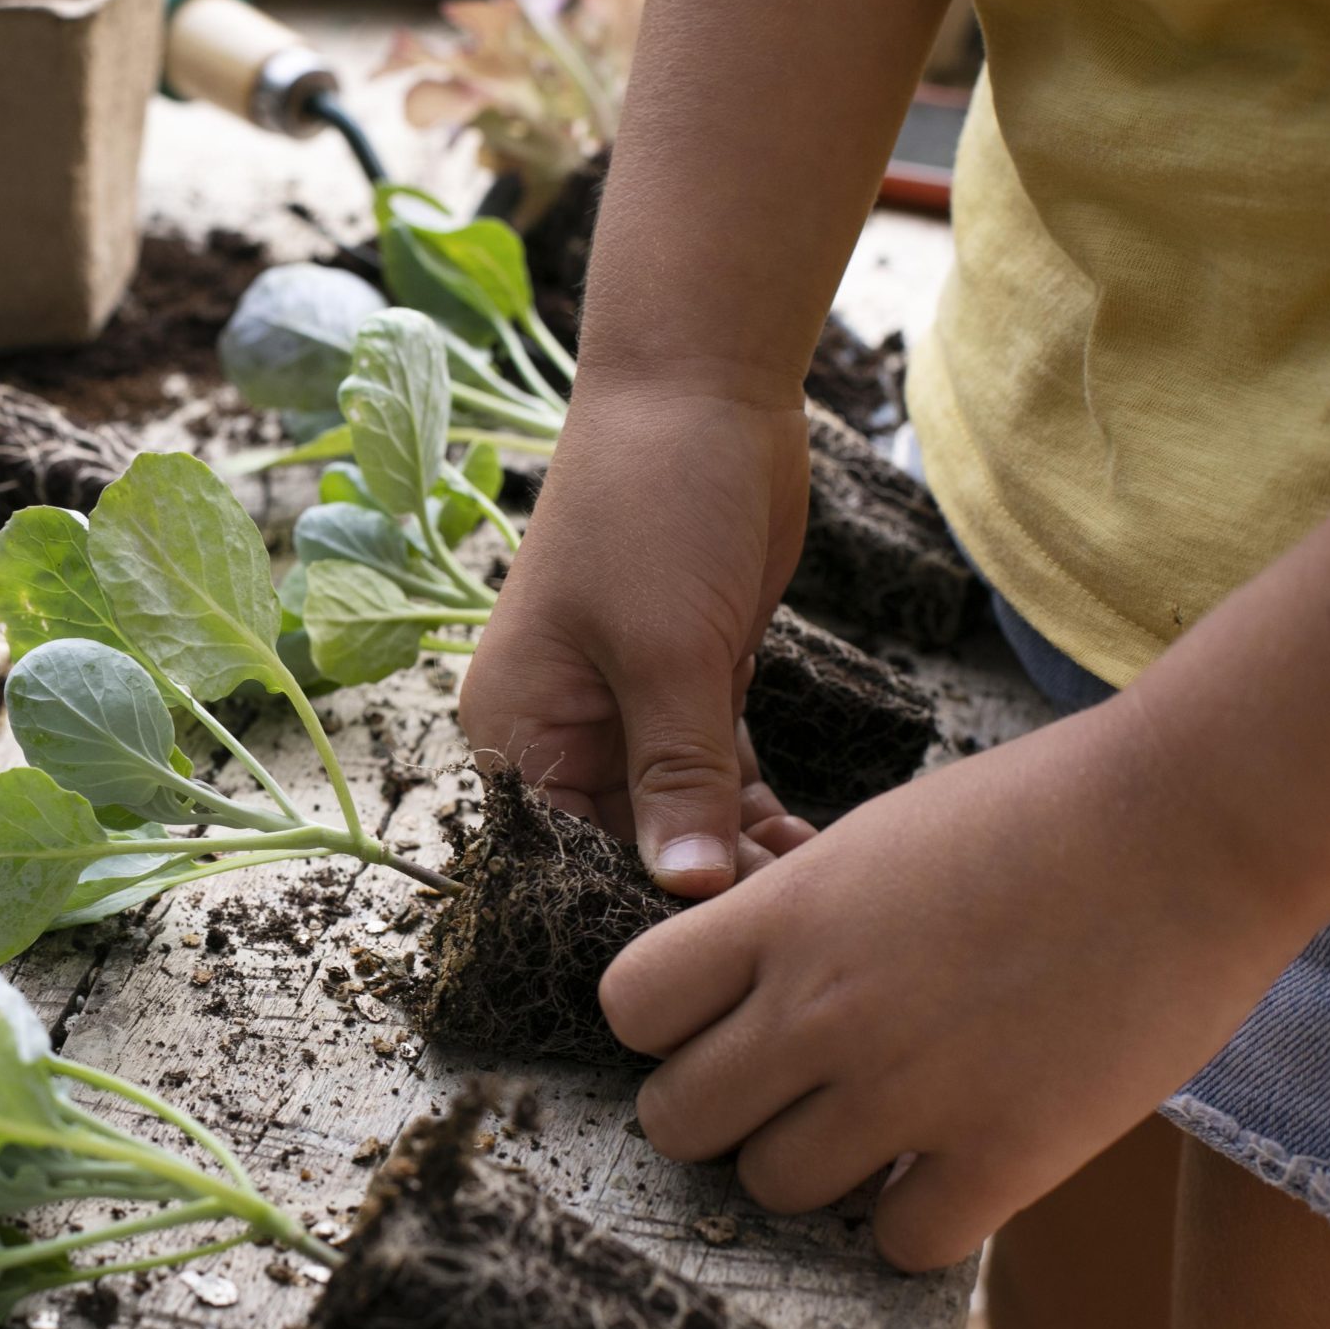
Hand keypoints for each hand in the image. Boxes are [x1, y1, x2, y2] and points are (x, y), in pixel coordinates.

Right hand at [460, 379, 813, 894]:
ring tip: (813, 887)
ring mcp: (624, 704)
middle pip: (624, 840)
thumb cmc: (654, 507)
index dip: (641, 898)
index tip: (722, 941)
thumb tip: (688, 893)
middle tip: (788, 920)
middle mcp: (559, 726)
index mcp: (516, 725)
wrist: (702, 388)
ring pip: (678, 811)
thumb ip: (678, 779)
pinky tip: (804, 841)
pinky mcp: (685, 681)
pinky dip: (752, 806)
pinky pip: (713, 771)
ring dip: (739, 850)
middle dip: (701, 880)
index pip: (568, 849)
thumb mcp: (667, 654)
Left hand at [607, 690, 1313, 1270]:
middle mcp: (821, 1007)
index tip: (712, 1021)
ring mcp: (909, 1087)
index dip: (660, 1025)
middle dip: (717, 1111)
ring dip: (810, 1172)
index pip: (627, 1005)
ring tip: (871, 1129)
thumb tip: (731, 992)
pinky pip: (900, 1245)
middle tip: (780, 1092)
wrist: (1192, 824)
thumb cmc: (1034, 814)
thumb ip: (789, 921)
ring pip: (771, 1189)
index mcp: (781, 916)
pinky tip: (946, 1172)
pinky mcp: (1007, 1153)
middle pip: (676, 1118)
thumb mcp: (870, 841)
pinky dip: (912, 1225)